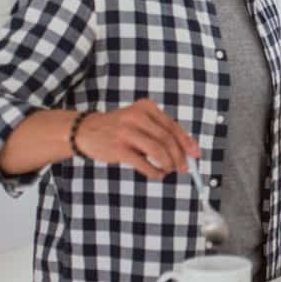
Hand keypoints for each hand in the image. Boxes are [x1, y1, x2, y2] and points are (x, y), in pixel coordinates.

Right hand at [75, 98, 199, 179]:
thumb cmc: (119, 128)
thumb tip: (187, 150)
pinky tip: (157, 174)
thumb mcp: (139, 121)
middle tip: (184, 168)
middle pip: (167, 139)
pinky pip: (143, 163)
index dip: (187, 142)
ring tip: (169, 170)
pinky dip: (154, 171)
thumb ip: (160, 132)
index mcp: (146, 107)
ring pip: (158, 150)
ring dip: (168, 164)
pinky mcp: (118, 148)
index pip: (173, 126)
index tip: (196, 154)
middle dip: (180, 156)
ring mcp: (126, 132)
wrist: (85, 130)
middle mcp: (136, 116)